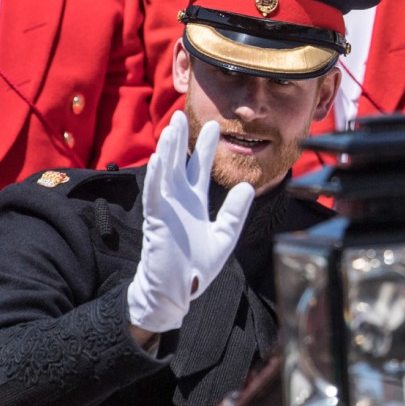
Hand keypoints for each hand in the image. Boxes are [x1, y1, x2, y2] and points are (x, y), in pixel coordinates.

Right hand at [127, 111, 254, 332]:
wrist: (176, 292)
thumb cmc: (195, 268)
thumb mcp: (225, 236)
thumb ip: (236, 212)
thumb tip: (248, 186)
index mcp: (194, 203)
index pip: (200, 169)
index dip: (206, 148)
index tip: (216, 125)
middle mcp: (179, 201)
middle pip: (179, 163)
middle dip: (182, 139)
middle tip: (184, 113)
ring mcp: (166, 209)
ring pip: (165, 173)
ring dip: (168, 150)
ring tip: (172, 126)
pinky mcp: (157, 221)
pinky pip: (156, 194)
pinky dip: (157, 176)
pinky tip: (161, 158)